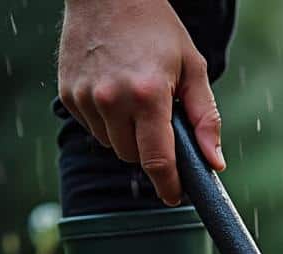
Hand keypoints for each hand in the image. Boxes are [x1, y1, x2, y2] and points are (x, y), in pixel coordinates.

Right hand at [58, 0, 223, 204]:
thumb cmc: (156, 28)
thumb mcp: (193, 67)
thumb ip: (205, 118)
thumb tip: (215, 162)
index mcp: (149, 95)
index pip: (158, 161)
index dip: (169, 185)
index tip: (175, 197)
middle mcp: (112, 100)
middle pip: (134, 157)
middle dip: (150, 150)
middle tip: (159, 122)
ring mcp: (85, 97)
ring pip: (111, 144)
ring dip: (127, 135)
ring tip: (135, 98)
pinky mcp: (67, 93)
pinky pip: (92, 127)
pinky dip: (106, 119)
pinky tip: (114, 90)